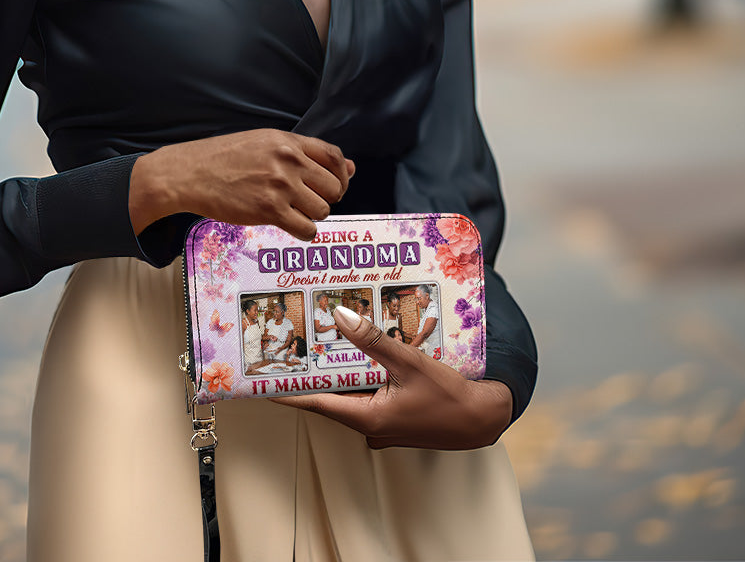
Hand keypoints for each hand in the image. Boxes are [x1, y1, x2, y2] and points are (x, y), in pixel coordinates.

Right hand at [129, 129, 352, 238]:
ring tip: (290, 211)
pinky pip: (307, 229)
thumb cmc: (223, 158)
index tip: (334, 185)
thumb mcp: (264, 143)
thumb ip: (304, 154)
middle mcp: (288, 160)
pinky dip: (304, 232)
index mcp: (287, 141)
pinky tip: (289, 225)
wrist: (189, 173)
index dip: (341, 175)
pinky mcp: (269, 210)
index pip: (334, 156)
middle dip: (325, 198)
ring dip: (311, 215)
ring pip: (322, 210)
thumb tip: (350, 167)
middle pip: (333, 187)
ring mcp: (279, 185)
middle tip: (305, 201)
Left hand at [273, 305, 512, 449]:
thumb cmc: (450, 397)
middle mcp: (368, 425)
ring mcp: (380, 423)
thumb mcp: (410, 363)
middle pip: (328, 395)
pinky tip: (357, 352)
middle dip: (310, 371)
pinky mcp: (392, 418)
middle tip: (287, 347)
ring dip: (335, 370)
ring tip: (316, 342)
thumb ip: (373, 340)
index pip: (314, 401)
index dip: (285, 389)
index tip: (260, 379)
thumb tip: (340, 318)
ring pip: (347, 393)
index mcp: (366, 418)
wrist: (483, 419)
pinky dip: (358, 375)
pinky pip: (365, 394)